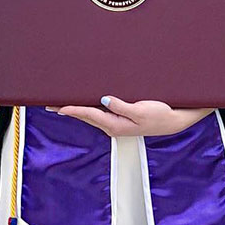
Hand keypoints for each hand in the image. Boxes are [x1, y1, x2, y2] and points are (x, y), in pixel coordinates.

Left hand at [45, 96, 213, 136]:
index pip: (89, 115)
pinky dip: (87, 109)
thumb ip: (121, 106)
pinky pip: (99, 113)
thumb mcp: (141, 110)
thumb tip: (103, 100)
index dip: (73, 109)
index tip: (58, 106)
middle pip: (85, 116)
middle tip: (49, 104)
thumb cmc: (160, 114)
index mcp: (115, 124)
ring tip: (60, 104)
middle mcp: (112, 125)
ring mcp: (116, 123)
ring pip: (90, 115)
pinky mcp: (121, 118)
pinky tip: (84, 104)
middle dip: (68, 110)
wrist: (175, 120)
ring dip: (76, 110)